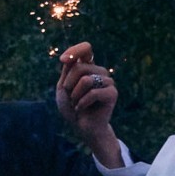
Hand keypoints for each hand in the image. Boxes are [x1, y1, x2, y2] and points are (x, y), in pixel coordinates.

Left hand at [53, 39, 118, 153]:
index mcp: (88, 67)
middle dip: (69, 84)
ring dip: (75, 95)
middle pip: (79, 67)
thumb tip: (70, 59)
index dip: (74, 51)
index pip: (86, 48)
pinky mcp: (112, 93)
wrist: (81, 127)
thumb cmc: (72, 106)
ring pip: (86, 79)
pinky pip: (93, 92)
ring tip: (77, 103)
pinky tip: (82, 109)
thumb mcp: (64, 86)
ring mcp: (108, 81)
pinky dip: (82, 103)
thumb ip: (68, 71)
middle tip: (71, 97)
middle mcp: (99, 71)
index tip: (62, 61)